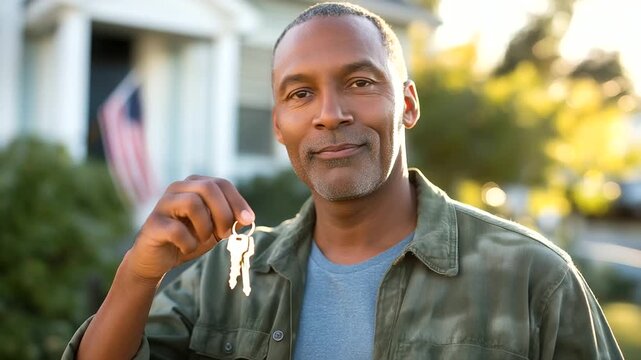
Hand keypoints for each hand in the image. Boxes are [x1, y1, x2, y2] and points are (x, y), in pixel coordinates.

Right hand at [126, 175, 254, 280]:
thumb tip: (247, 218)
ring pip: (193, 203)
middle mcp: (178, 188)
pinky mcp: (153, 223)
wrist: (157, 259)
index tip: (249, 220)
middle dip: (223, 212)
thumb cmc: (189, 239)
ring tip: (202, 239)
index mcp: (195, 185)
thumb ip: (230, 221)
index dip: (238, 201)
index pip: (222, 184)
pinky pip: (177, 230)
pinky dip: (188, 243)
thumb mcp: (215, 229)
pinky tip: (187, 248)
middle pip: (208, 187)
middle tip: (224, 233)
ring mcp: (163, 204)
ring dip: (205, 227)